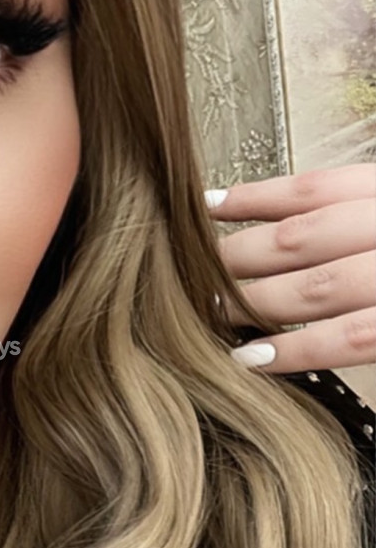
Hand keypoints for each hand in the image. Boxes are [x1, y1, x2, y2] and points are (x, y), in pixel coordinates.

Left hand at [205, 163, 375, 372]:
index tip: (206, 206)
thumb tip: (289, 233)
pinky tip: (252, 357)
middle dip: (238, 257)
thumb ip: (354, 221)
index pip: (315, 189)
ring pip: (315, 287)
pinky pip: (347, 336)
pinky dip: (295, 348)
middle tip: (192, 271)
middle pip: (300, 237)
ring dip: (254, 302)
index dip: (253, 198)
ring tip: (211, 313)